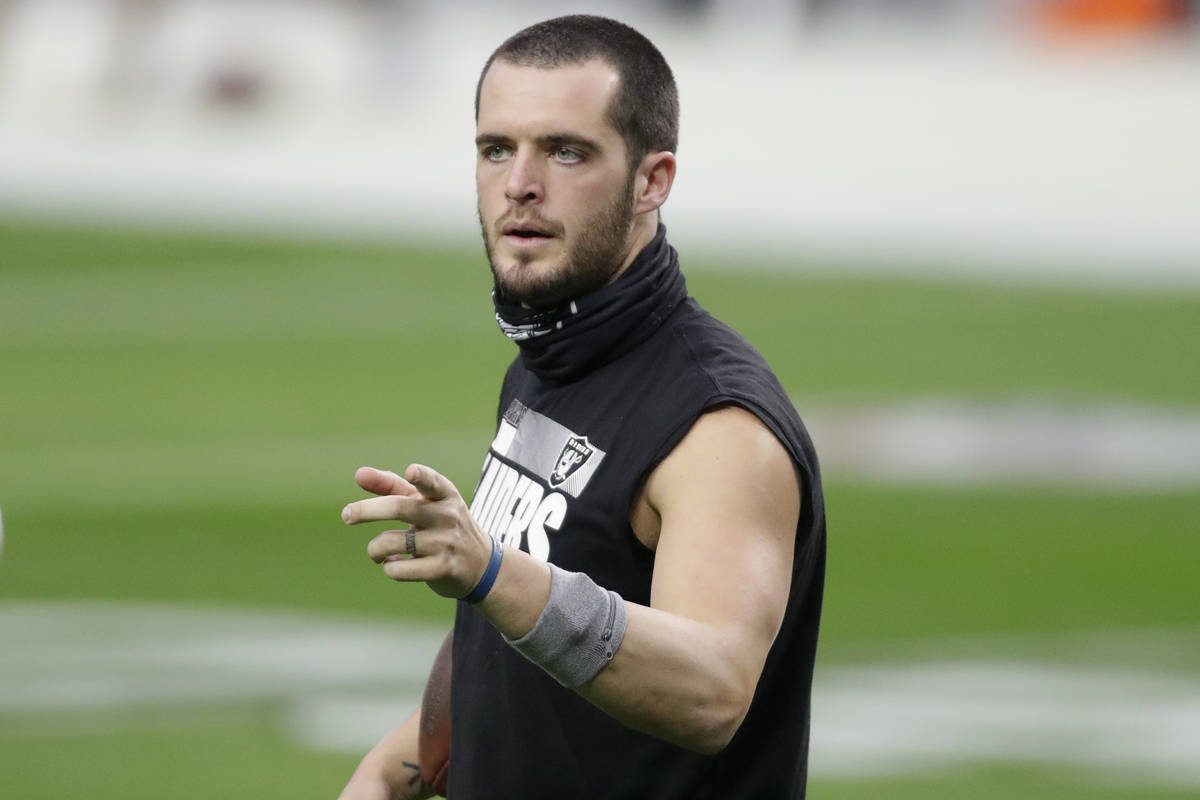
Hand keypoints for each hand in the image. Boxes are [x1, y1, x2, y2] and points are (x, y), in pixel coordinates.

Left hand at [342, 464, 492, 598]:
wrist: (480, 564)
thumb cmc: (442, 525)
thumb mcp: (424, 502)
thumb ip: (391, 486)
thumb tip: (359, 474)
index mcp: (444, 495)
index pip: (433, 482)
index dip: (421, 477)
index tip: (411, 471)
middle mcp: (448, 516)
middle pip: (400, 508)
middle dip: (366, 510)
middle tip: (346, 515)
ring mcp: (446, 543)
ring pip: (392, 542)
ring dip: (375, 549)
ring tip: (376, 552)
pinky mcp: (443, 569)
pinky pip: (399, 569)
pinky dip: (389, 568)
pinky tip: (394, 565)